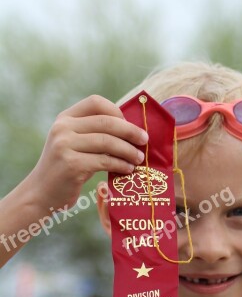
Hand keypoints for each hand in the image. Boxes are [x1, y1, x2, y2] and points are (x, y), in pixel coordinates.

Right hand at [29, 95, 148, 210]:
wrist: (41, 194)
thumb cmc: (65, 169)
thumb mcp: (73, 144)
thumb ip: (92, 133)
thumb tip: (131, 128)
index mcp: (65, 118)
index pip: (96, 102)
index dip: (117, 111)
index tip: (130, 125)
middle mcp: (63, 128)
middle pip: (106, 122)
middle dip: (130, 131)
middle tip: (144, 140)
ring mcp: (65, 146)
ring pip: (108, 142)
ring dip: (128, 150)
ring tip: (139, 159)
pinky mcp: (72, 165)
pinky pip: (105, 161)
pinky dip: (121, 165)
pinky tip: (128, 170)